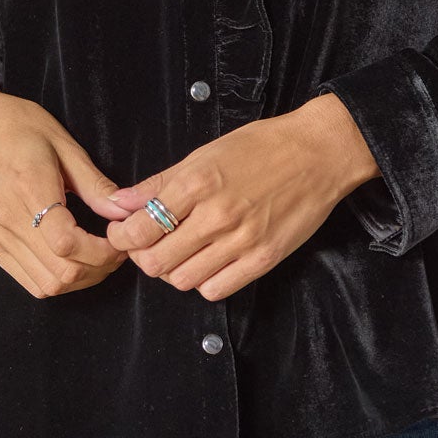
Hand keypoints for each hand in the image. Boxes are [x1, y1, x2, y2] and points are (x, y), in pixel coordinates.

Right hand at [0, 86, 138, 299]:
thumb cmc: (21, 129)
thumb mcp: (65, 145)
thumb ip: (95, 184)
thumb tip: (125, 212)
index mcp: (30, 188)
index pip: (66, 243)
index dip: (101, 251)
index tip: (119, 238)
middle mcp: (9, 220)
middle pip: (61, 272)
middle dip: (99, 268)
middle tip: (116, 248)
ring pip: (48, 286)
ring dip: (81, 279)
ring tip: (98, 255)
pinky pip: (31, 283)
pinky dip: (58, 280)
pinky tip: (73, 260)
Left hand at [103, 93, 379, 300]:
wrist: (317, 154)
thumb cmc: (261, 147)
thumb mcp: (204, 153)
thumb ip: (159, 183)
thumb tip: (119, 203)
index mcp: (196, 183)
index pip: (139, 229)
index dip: (122, 238)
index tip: (123, 234)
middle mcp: (216, 216)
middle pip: (156, 262)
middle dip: (144, 257)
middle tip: (149, 245)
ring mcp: (241, 242)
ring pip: (183, 280)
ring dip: (173, 271)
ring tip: (181, 252)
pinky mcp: (263, 260)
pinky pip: (216, 290)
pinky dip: (204, 282)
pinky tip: (208, 262)